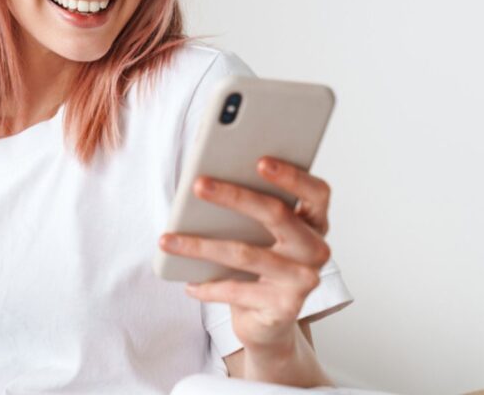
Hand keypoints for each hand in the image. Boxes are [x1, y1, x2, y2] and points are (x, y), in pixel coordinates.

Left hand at [159, 157, 331, 353]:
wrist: (268, 322)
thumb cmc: (259, 265)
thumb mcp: (258, 234)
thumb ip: (249, 208)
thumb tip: (207, 179)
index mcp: (313, 222)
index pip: (315, 192)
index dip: (292, 176)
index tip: (260, 160)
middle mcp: (315, 249)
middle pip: (277, 215)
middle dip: (234, 196)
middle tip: (198, 184)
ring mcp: (303, 280)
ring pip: (245, 254)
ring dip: (200, 245)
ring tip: (167, 239)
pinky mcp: (285, 308)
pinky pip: (237, 291)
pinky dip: (208, 287)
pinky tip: (188, 283)